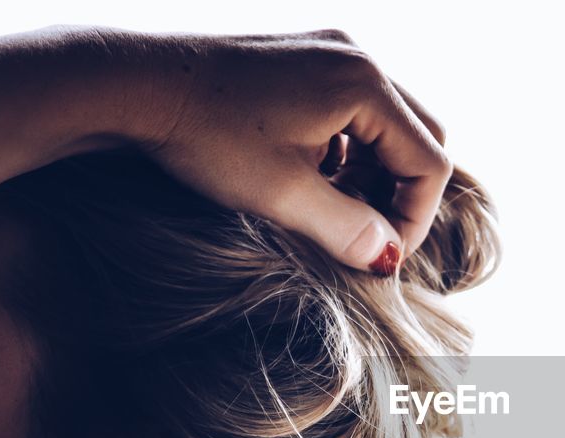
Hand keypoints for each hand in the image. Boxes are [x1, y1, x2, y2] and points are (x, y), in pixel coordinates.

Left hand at [139, 29, 450, 274]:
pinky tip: (312, 178)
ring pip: (388, 125)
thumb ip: (347, 229)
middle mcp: (356, 57)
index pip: (430, 163)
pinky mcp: (303, 58)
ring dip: (375, 175)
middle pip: (419, 137)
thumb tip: (388, 258)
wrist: (134, 85)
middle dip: (402, 195)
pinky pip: (353, 111)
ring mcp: (329, 52)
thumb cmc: (205, 135)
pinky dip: (349, 151)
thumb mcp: (282, 195)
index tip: (383, 258)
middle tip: (370, 236)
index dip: (415, 219)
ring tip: (336, 212)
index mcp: (364, 84)